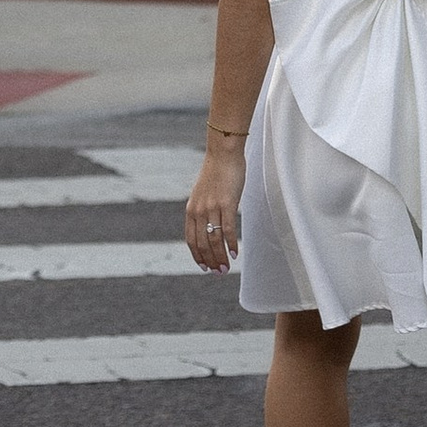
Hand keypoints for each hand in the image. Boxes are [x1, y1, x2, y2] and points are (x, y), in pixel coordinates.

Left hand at [183, 144, 245, 273]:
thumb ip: (203, 210)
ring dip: (220, 257)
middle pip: (203, 244)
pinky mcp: (227, 203)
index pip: (191, 240)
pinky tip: (235, 253)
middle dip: (210, 261)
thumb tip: (209, 226)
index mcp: (191, 210)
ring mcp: (212, 207)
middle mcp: (199, 211)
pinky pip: (227, 229)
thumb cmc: (216, 172)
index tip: (205, 267)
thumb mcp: (203, 193)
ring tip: (226, 268)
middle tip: (219, 272)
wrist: (223, 153)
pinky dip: (230, 244)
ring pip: (214, 240)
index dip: (197, 256)